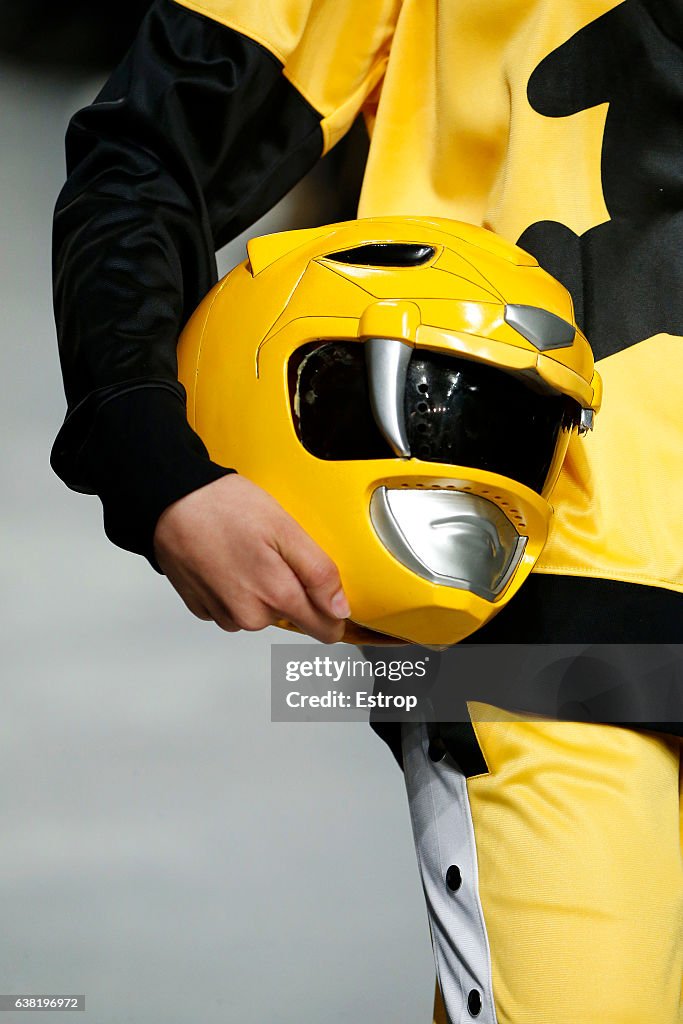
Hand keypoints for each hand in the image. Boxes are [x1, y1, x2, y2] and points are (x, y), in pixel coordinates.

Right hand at [153, 474, 349, 643]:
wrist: (170, 503)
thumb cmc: (224, 508)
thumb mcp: (286, 529)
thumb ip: (319, 573)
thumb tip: (340, 608)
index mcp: (276, 596)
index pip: (325, 629)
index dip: (333, 608)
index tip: (329, 590)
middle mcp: (249, 615)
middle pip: (293, 616)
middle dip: (293, 589)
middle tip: (276, 552)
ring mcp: (224, 614)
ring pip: (262, 612)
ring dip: (262, 588)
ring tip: (248, 552)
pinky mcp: (203, 608)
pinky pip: (235, 607)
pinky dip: (236, 587)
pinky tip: (229, 560)